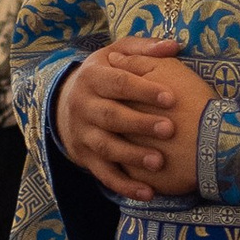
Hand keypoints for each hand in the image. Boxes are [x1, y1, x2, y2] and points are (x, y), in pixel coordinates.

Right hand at [57, 41, 214, 201]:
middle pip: (111, 116)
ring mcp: (82, 134)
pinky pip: (104, 174)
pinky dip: (124, 186)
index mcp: (92, 77)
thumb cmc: (105, 74)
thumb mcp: (116, 53)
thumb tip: (174, 45)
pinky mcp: (85, 157)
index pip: (118, 83)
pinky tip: (147, 193)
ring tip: (158, 162)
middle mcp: (83, 105)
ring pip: (106, 147)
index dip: (144, 90)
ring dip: (132, 156)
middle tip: (169, 129)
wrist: (65, 102)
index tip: (171, 97)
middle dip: (140, 123)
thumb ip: (144, 48)